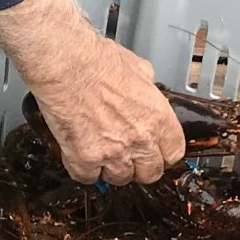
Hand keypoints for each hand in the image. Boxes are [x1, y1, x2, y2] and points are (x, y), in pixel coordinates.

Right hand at [0, 0, 183, 184]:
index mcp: (158, 118)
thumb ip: (148, 88)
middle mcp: (139, 139)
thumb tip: (146, 89)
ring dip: (111, 168)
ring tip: (102, 153)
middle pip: (150, 173)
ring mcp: (112, 152)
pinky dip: (83, 169)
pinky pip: (87, 177)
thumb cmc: (97, 60)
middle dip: (139, 167)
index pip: (173, 153)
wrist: (66, 64)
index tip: (154, 151)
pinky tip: (81, 154)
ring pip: (119, 178)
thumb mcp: (139, 69)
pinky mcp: (84, 158)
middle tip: (129, 156)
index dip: (162, 153)